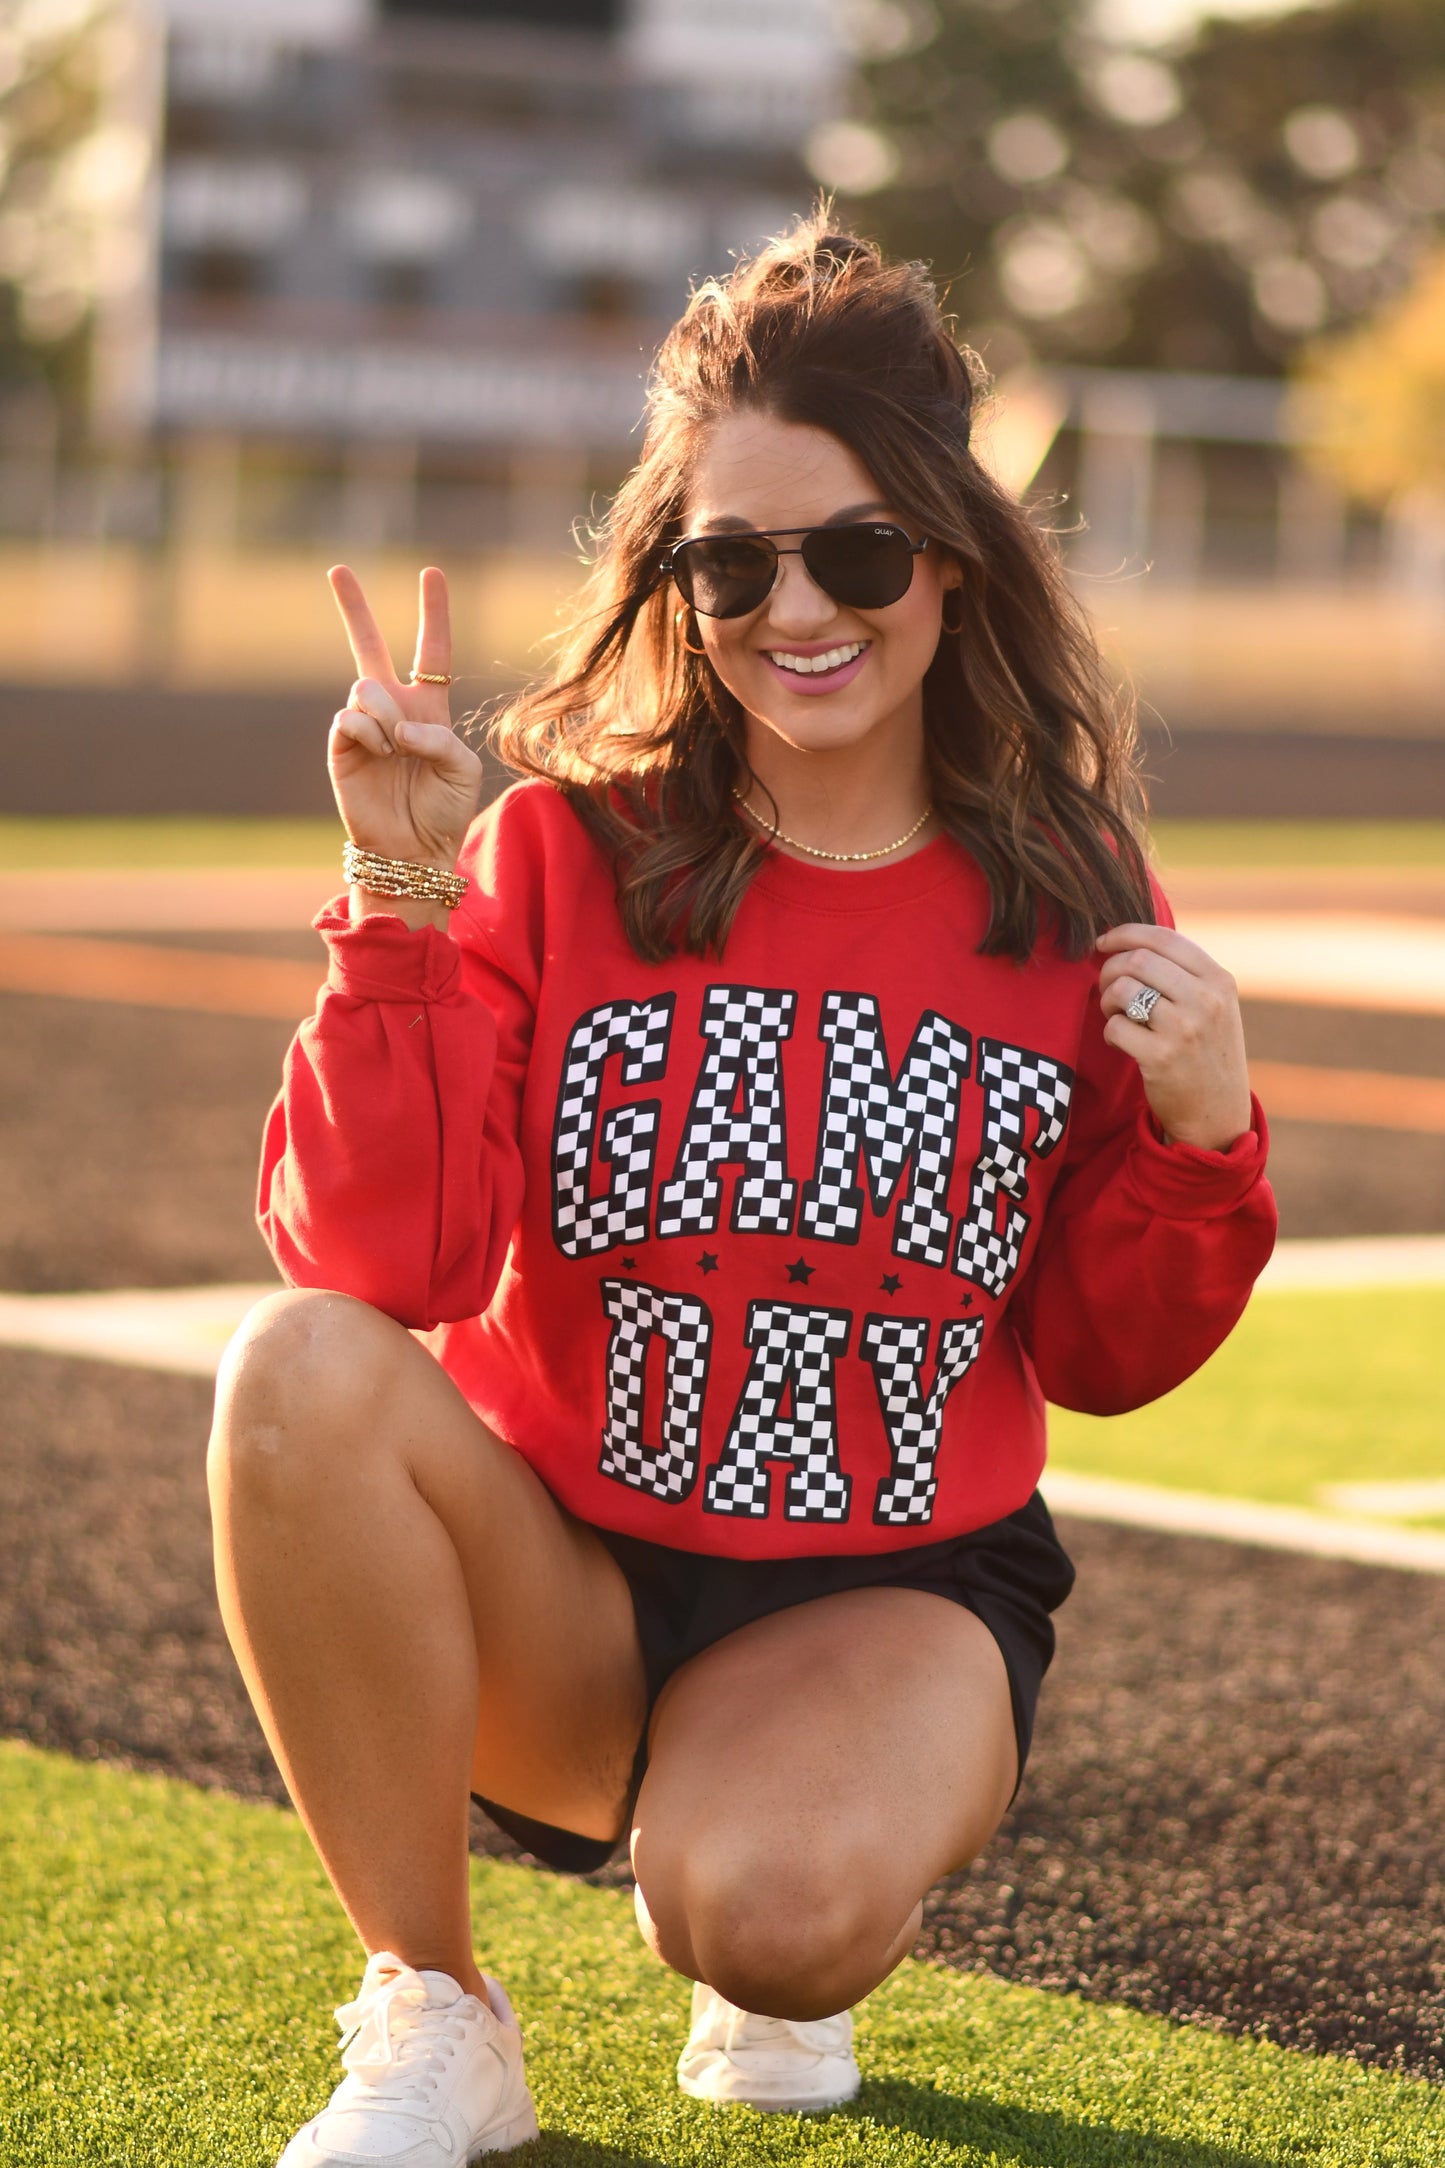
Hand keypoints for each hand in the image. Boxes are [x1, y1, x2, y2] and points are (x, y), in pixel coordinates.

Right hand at [326, 564, 482, 885]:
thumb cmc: (444, 810)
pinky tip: (381, 753)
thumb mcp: (463, 769)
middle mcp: (393, 709)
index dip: (434, 613)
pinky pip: (349, 717)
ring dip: (387, 714)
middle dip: (353, 608)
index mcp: (428, 707)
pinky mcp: (341, 745)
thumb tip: (397, 726)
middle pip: (370, 646)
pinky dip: (370, 732)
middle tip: (337, 570)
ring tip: (397, 748)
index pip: (431, 651)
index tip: (431, 573)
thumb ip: (440, 737)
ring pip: (365, 686)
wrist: (413, 848)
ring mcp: (364, 725)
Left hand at [1096, 923, 1252, 1151]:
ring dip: (1107, 1000)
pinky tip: (1122, 1041)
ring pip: (1123, 990)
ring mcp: (1185, 1029)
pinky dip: (1110, 1032)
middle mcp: (1206, 1001)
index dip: (1125, 934)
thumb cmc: (1206, 1053)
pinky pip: (1115, 1027)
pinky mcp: (1161, 1058)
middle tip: (1106, 986)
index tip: (1104, 942)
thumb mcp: (1215, 1006)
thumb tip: (1130, 941)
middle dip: (1110, 969)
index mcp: (1220, 980)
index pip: (1164, 938)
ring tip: (1115, 1014)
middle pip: (1137, 960)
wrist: (1218, 1113)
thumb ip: (1185, 974)